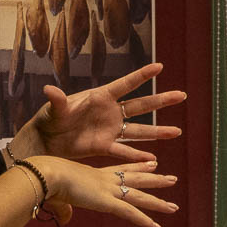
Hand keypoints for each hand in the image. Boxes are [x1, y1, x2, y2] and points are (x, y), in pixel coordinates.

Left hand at [12, 61, 185, 163]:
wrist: (46, 141)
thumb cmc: (50, 119)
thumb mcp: (55, 109)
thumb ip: (58, 100)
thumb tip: (49, 90)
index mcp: (100, 97)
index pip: (125, 84)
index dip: (142, 76)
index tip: (160, 66)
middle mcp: (110, 112)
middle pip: (140, 106)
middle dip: (161, 100)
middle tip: (181, 95)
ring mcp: (110, 130)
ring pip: (139, 131)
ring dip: (158, 132)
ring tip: (177, 132)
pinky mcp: (104, 146)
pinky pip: (124, 152)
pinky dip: (137, 156)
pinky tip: (153, 160)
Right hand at [34, 158, 177, 226]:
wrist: (45, 174)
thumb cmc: (46, 181)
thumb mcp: (58, 196)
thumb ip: (65, 209)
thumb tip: (66, 219)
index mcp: (95, 174)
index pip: (122, 169)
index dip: (138, 166)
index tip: (153, 162)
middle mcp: (106, 180)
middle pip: (137, 179)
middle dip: (155, 179)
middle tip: (171, 178)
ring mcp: (108, 190)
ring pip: (139, 196)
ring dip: (158, 202)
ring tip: (174, 206)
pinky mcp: (107, 201)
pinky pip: (130, 213)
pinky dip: (144, 221)